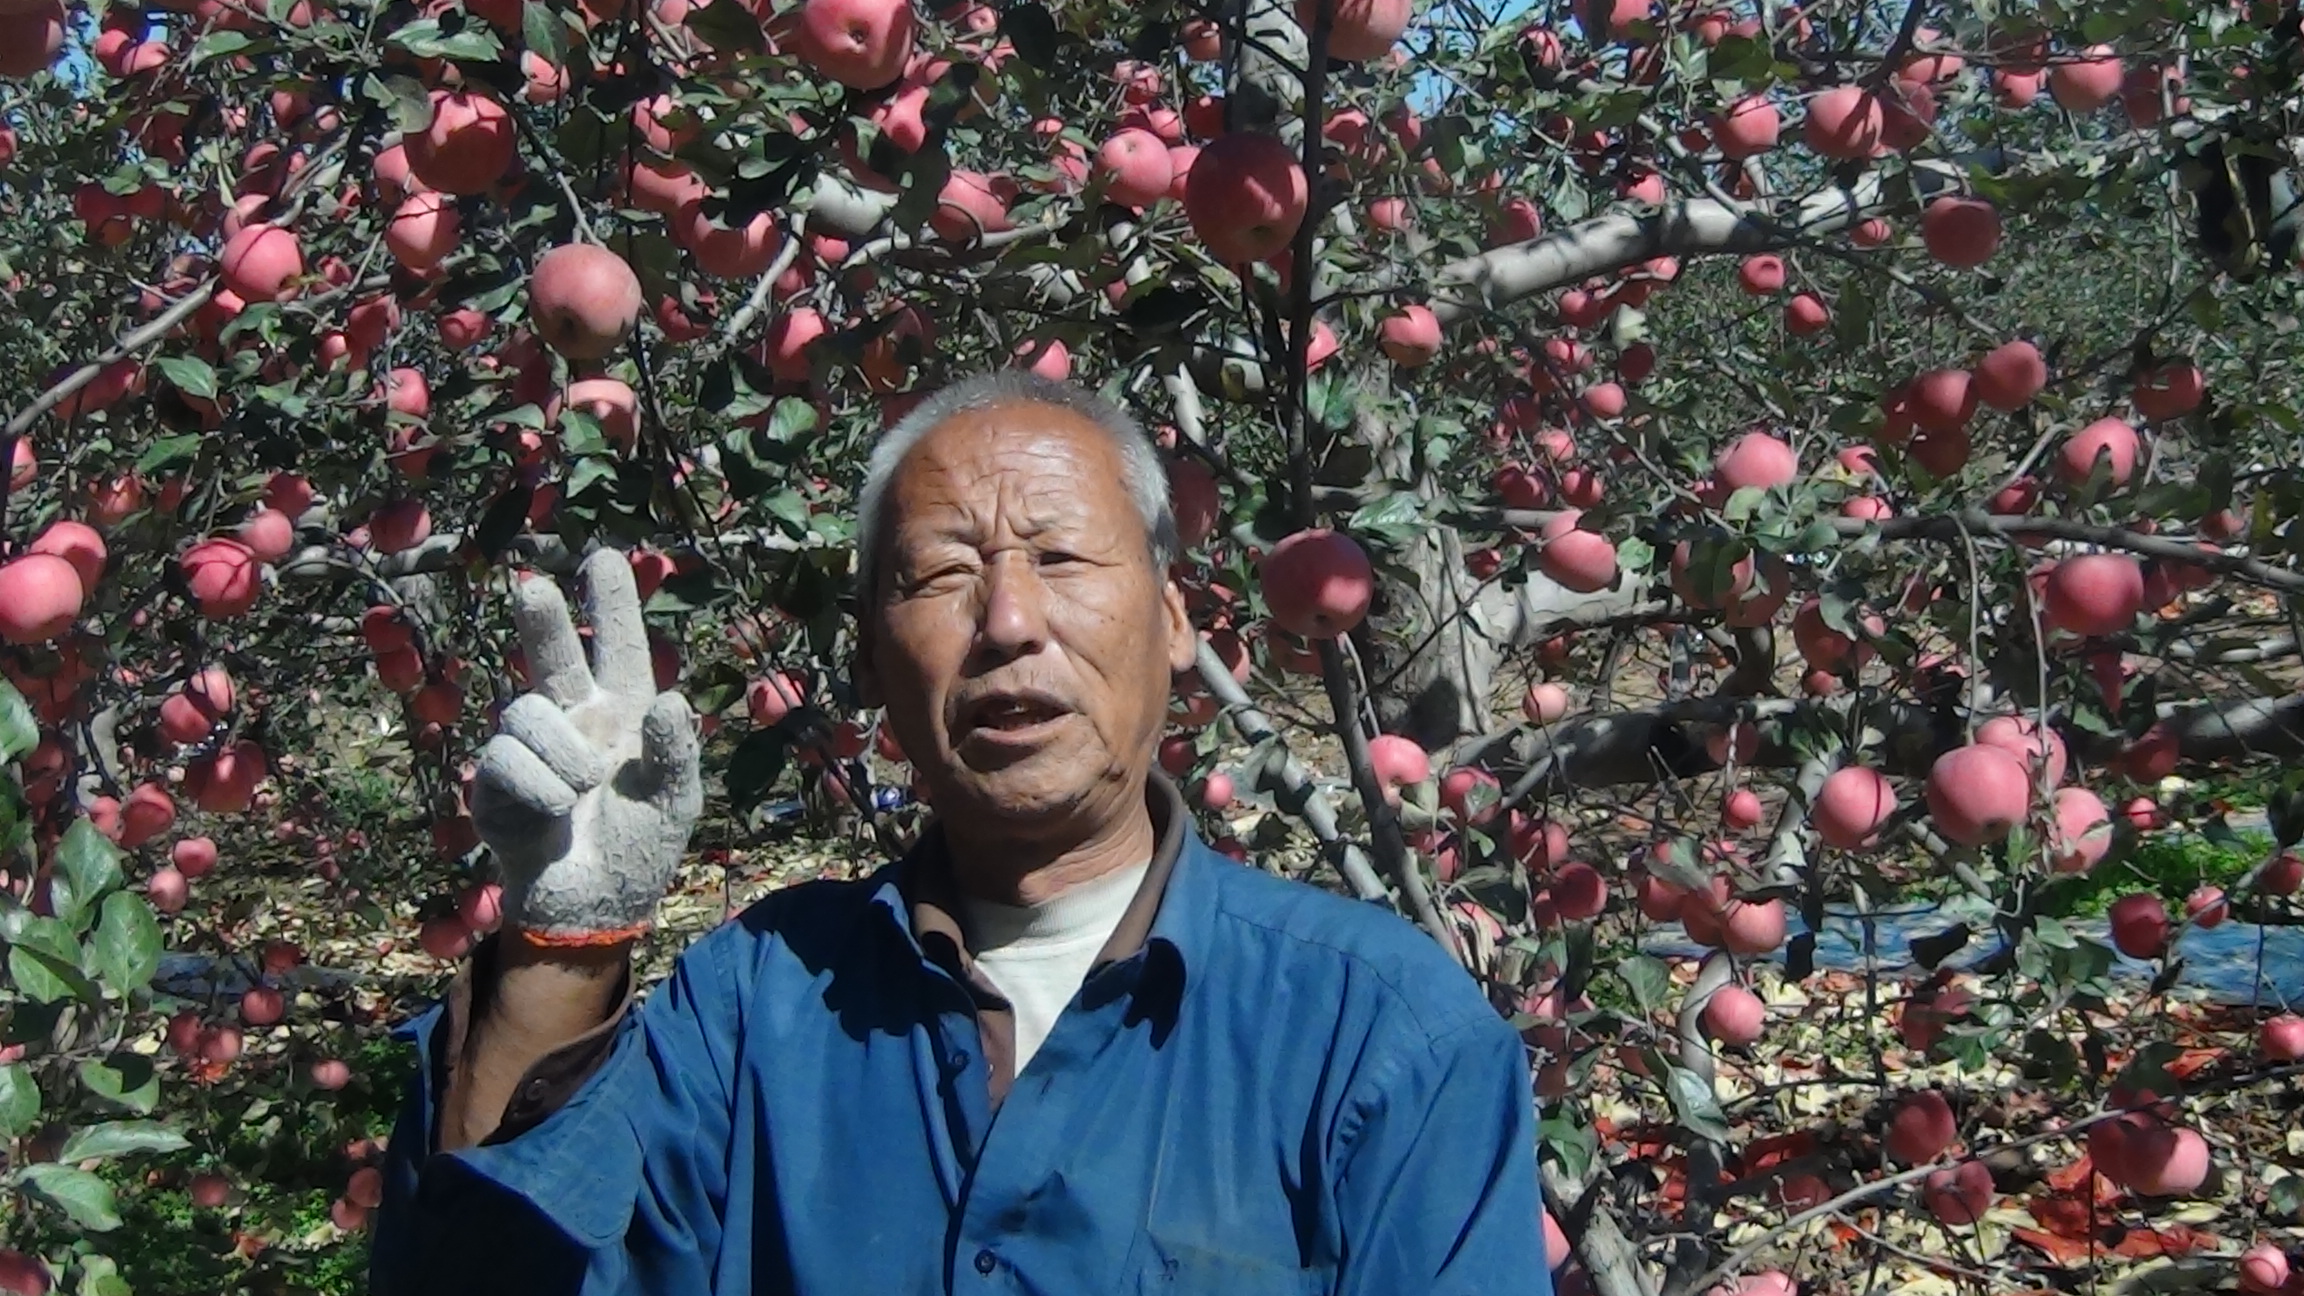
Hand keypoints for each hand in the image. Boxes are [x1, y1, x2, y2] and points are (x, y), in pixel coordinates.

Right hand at [468, 549, 702, 946]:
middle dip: (541, 619)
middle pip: (553, 655)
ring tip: (580, 793)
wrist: (593, 908)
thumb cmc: (641, 848)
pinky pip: (505, 761)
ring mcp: (532, 749)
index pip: (622, 649)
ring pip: (526, 714)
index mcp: (626, 715)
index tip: (603, 556)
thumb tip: (672, 703)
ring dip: (559, 755)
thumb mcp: (674, 801)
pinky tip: (550, 818)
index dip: (613, 605)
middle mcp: (576, 720)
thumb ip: (675, 754)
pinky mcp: (496, 783)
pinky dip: (536, 791)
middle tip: (530, 585)